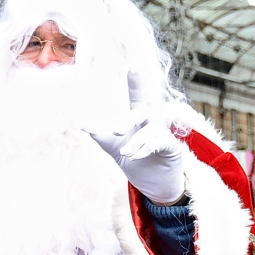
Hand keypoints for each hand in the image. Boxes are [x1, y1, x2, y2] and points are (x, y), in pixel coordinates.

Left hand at [83, 71, 184, 204]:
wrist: (152, 187)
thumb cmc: (135, 163)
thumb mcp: (114, 150)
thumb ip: (101, 137)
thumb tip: (81, 125)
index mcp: (138, 122)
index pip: (136, 99)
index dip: (135, 84)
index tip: (132, 67)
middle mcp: (151, 123)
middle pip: (140, 111)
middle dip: (127, 120)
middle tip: (114, 132)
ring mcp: (163, 134)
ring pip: (148, 131)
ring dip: (134, 143)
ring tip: (125, 154)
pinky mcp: (172, 147)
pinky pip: (160, 142)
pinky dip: (146, 148)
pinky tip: (137, 156)